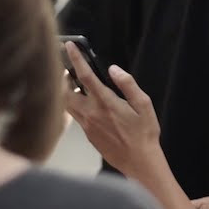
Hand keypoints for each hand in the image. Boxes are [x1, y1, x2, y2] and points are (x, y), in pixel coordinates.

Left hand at [63, 42, 161, 177]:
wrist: (139, 162)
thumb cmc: (144, 133)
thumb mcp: (144, 105)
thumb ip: (128, 84)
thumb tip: (113, 69)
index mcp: (105, 103)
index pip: (85, 76)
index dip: (76, 59)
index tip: (69, 45)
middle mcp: (91, 113)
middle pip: (65, 91)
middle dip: (63, 77)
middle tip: (68, 69)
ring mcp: (87, 125)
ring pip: (67, 105)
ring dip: (66, 91)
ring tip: (74, 83)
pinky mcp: (87, 135)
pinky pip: (75, 116)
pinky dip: (74, 105)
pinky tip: (86, 103)